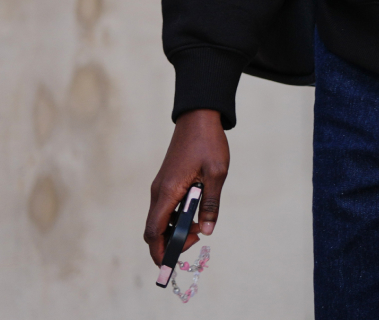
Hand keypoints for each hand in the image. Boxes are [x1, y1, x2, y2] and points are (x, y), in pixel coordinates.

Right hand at [145, 110, 227, 265]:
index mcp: (167, 192)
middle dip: (171, 243)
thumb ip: (211, 204)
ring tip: (201, 224)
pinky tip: (196, 212)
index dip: (160, 252)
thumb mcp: (217, 174)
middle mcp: (158, 192)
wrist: (198, 118)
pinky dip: (177, 217)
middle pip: (154, 230)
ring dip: (177, 229)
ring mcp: (160, 188)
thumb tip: (206, 231)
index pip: (154, 232)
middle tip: (197, 238)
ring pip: (160, 220)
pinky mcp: (166, 183)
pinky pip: (166, 208)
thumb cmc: (208, 143)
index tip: (170, 266)